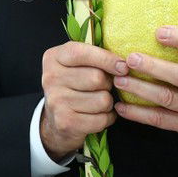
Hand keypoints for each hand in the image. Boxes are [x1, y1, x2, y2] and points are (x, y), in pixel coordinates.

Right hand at [39, 41, 126, 160]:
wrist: (57, 120)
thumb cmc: (74, 86)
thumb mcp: (77, 64)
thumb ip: (96, 57)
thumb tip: (126, 62)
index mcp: (53, 58)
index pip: (81, 53)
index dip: (106, 59)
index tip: (123, 66)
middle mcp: (50, 78)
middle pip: (96, 78)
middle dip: (108, 83)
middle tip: (104, 87)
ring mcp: (56, 101)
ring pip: (102, 100)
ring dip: (108, 103)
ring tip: (99, 102)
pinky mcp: (65, 122)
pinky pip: (101, 119)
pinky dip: (107, 118)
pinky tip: (98, 115)